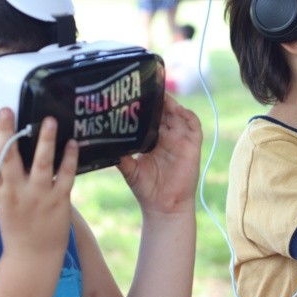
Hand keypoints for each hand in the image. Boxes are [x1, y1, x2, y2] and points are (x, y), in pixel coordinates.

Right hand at [0, 108, 77, 258]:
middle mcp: (16, 193)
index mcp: (0, 193)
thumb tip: (7, 151)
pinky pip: (65, 176)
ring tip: (49, 120)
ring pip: (40, 163)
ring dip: (44, 140)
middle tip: (8, 110)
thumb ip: (5, 181)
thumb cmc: (19, 228)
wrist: (32, 258)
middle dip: (7, 133)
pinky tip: (72, 143)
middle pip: (9, 158)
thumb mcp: (3, 203)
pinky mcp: (59, 201)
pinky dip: (69, 159)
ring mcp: (38, 197)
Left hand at [117, 94, 201, 214]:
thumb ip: (119, 155)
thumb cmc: (147, 189)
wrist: (164, 207)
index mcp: (154, 140)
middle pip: (166, 112)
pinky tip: (179, 110)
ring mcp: (181, 140)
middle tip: (149, 89)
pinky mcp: (192, 146)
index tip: (137, 94)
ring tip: (162, 97)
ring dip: (172, 104)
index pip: (152, 117)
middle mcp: (168, 138)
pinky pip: (194, 126)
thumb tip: (102, 144)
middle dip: (159, 100)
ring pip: (179, 114)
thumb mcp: (129, 169)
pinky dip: (188, 115)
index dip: (147, 106)